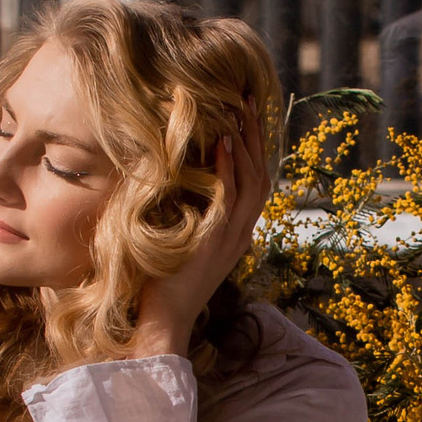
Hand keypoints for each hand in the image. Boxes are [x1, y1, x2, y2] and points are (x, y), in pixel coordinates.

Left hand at [132, 99, 267, 357]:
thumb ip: (186, 217)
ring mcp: (231, 238)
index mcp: (235, 234)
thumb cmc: (161, 285)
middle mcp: (240, 234)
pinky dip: (227, 167)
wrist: (161, 322)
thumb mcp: (180, 244)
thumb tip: (171, 186)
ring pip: (252, 181)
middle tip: (247, 98)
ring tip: (237, 110)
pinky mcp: (215, 241)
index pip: (254, 182)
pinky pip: (230, 197)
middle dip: (255, 134)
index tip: (243, 115)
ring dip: (245, 143)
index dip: (252, 147)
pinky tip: (221, 142)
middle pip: (261, 174)